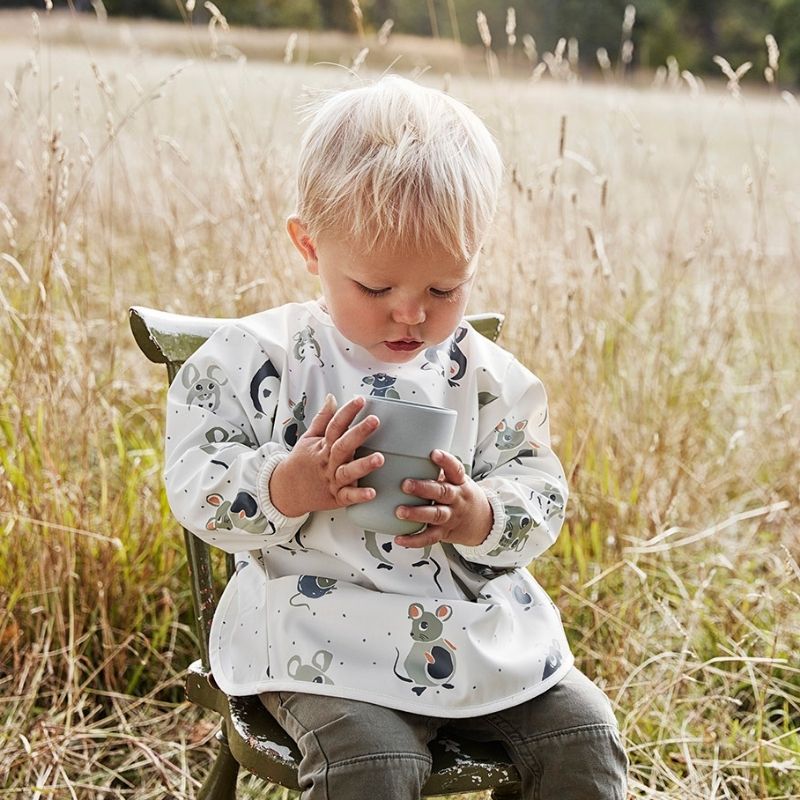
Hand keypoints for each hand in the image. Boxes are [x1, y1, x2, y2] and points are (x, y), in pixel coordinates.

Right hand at [269, 395, 383, 516]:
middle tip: (374, 421)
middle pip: (343, 445)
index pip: (335, 425)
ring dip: (363, 465)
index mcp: (323, 445)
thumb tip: (331, 399)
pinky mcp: (336, 497)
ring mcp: (332, 479)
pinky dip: (359, 495)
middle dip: (359, 432)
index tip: (359, 400)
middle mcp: (328, 461)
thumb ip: (323, 419)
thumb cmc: (301, 463)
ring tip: (379, 458)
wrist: (285, 491)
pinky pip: (348, 496)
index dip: (347, 412)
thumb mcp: (308, 438)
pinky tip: (371, 492)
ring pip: (347, 471)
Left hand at [394, 449, 492, 549]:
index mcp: (460, 483)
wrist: (483, 521)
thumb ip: (439, 473)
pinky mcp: (445, 532)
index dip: (446, 461)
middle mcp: (457, 499)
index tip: (434, 454)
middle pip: (442, 492)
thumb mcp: (458, 481)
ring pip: (435, 515)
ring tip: (400, 511)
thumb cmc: (463, 496)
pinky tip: (400, 539)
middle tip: (405, 485)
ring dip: (417, 513)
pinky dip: (414, 540)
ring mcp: (451, 517)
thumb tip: (412, 459)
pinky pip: (429, 537)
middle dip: (423, 488)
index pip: (455, 469)